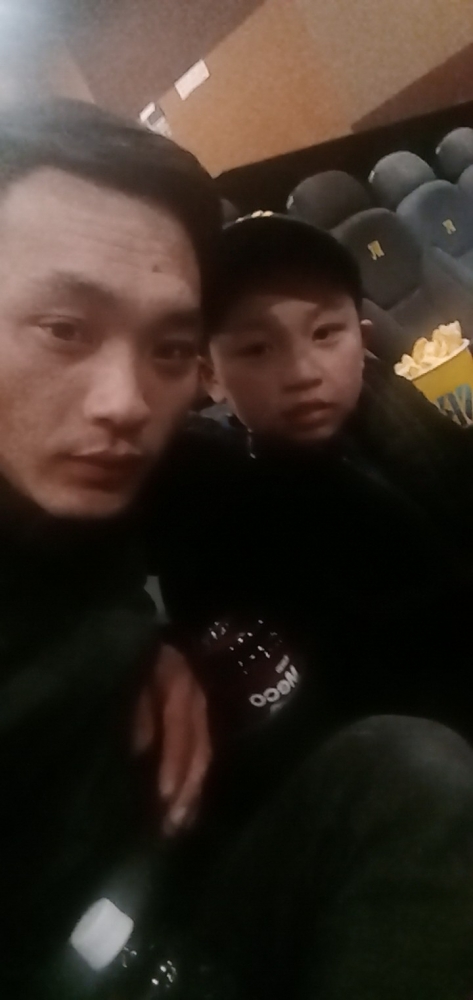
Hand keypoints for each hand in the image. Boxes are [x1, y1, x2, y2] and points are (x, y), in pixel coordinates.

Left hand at [133, 644, 211, 834]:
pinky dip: (198, 783)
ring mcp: (208, 720)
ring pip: (204, 762)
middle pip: (196, 758)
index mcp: (179, 700)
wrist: (192, 641)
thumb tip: (139, 758)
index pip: (178, 738)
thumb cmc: (157, 663)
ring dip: (193, 795)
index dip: (172, 768)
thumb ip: (142, 719)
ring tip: (183, 825)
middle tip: (172, 828)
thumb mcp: (142, 684)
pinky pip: (207, 757)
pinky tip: (193, 803)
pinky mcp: (211, 726)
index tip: (163, 799)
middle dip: (185, 794)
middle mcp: (199, 714)